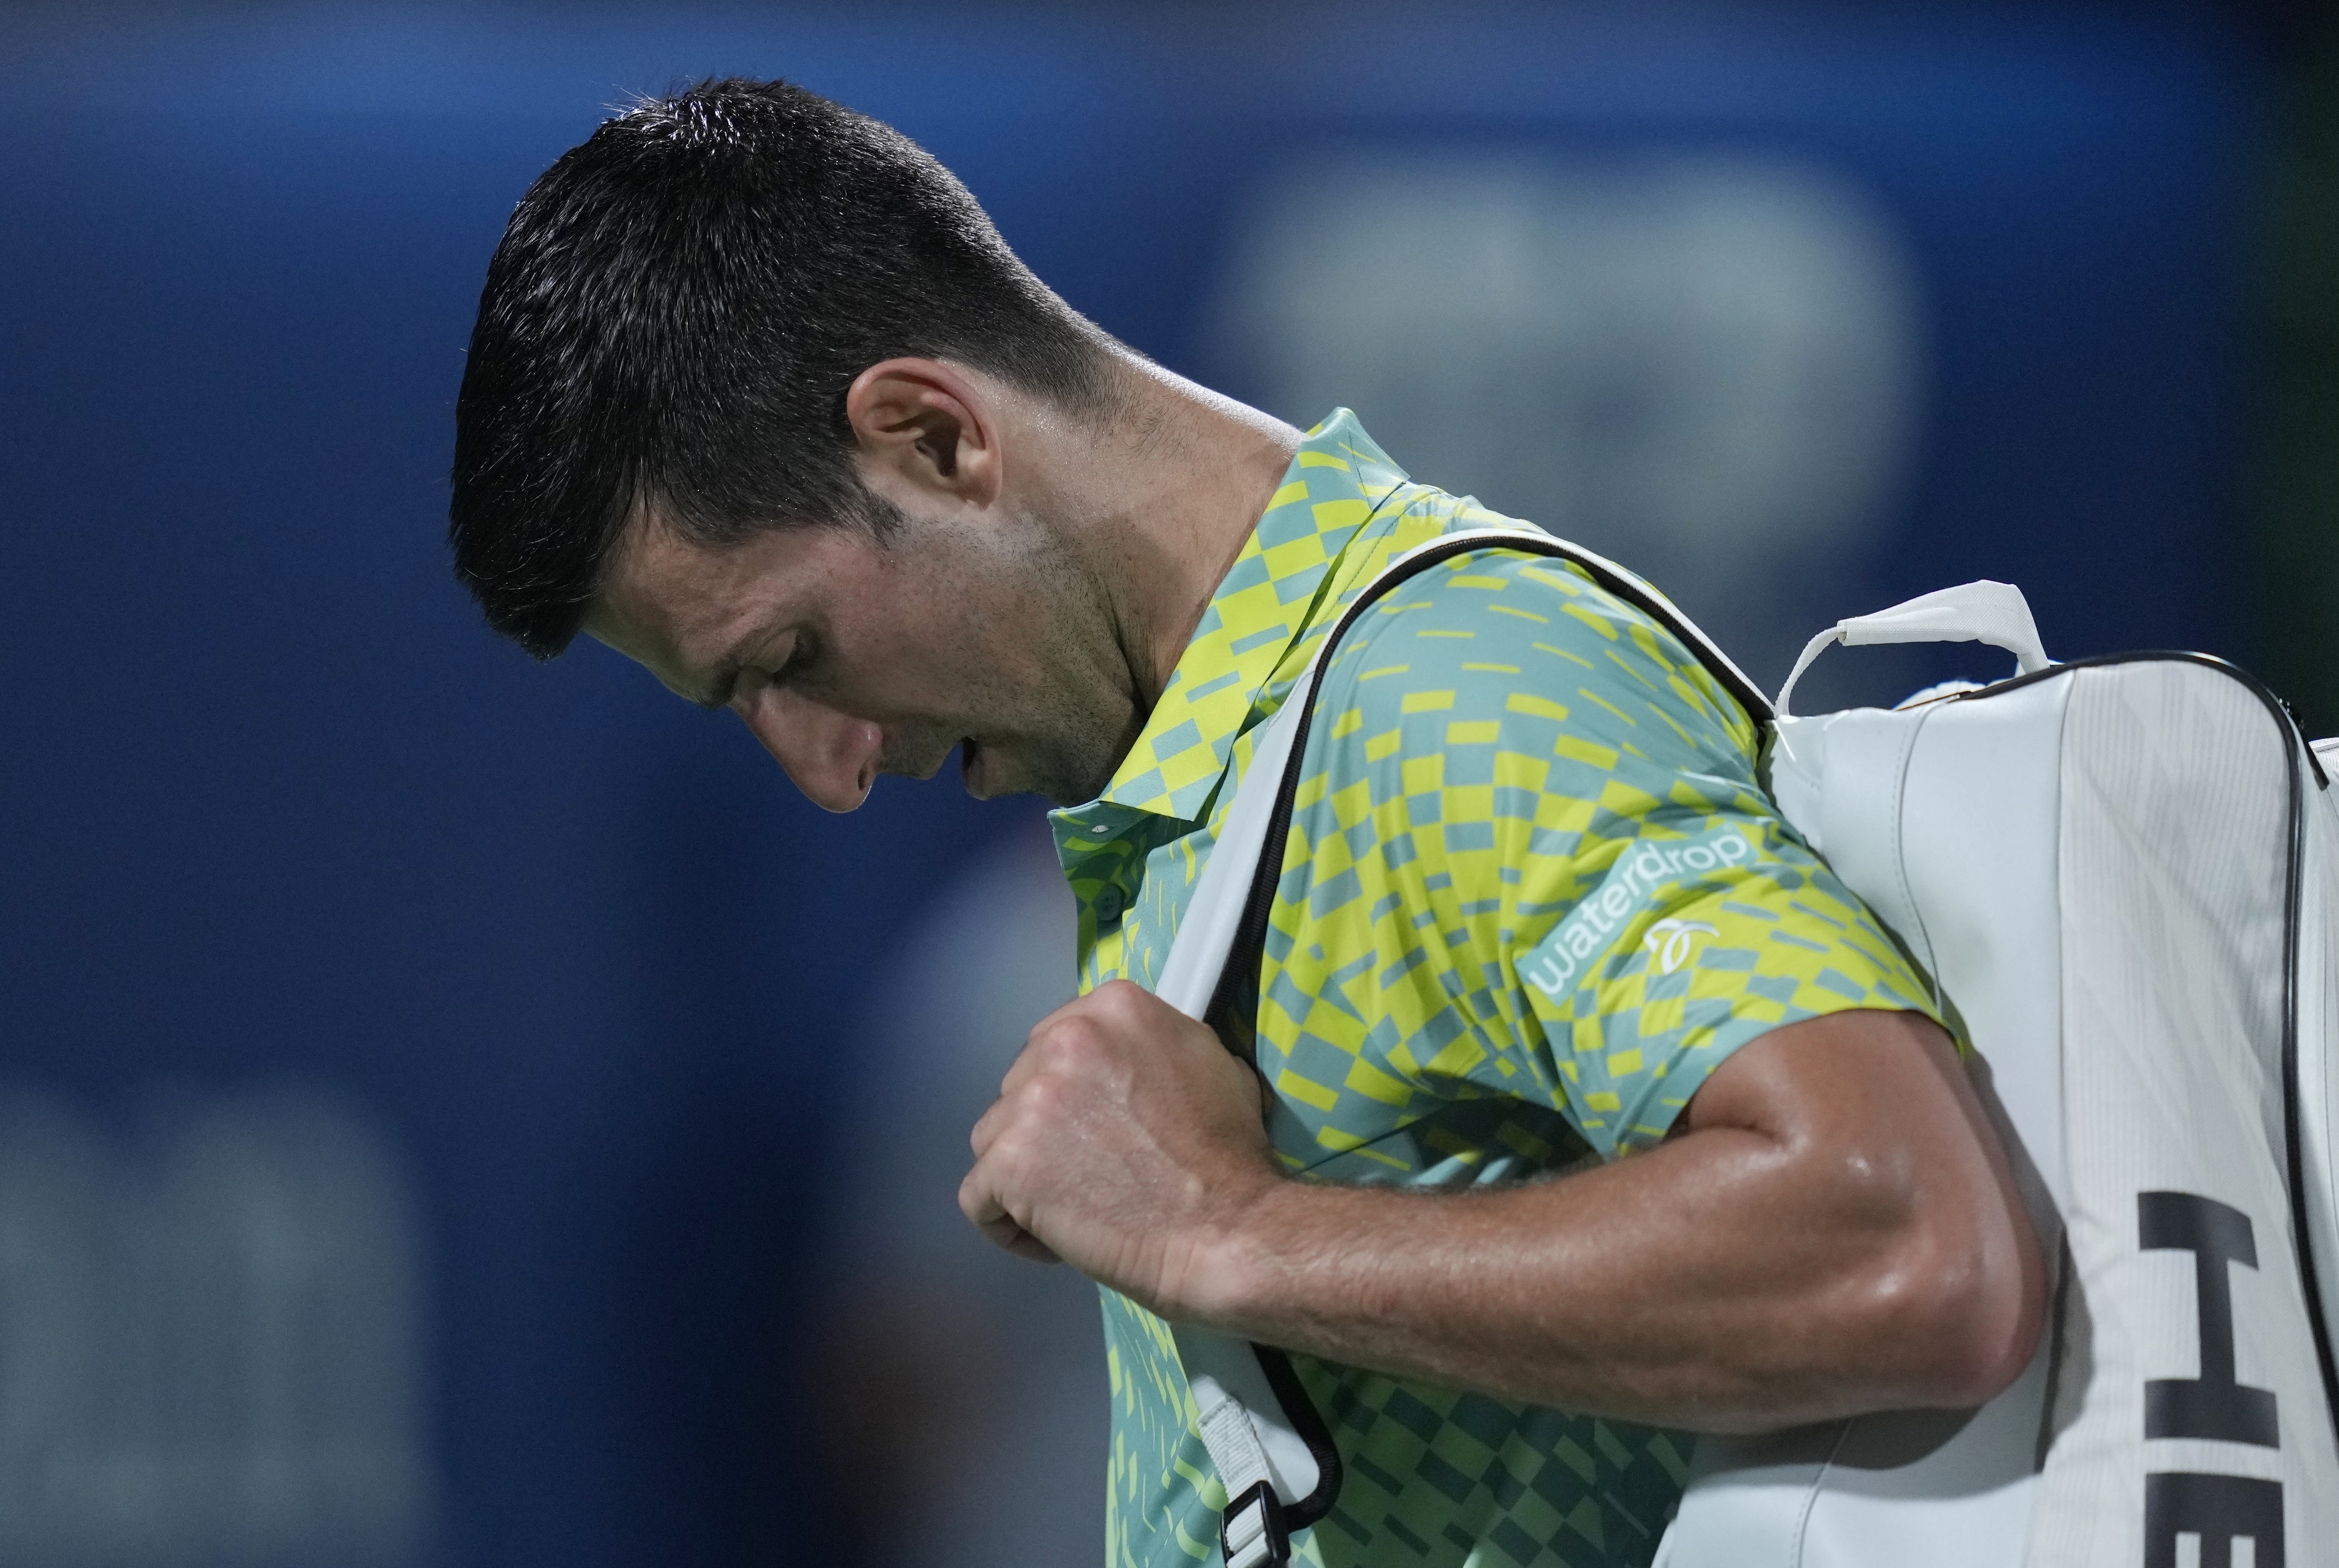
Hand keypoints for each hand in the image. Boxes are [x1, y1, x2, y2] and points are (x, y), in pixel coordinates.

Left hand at [959, 979, 1281, 1317]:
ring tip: (1075, 1208)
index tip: (1103, 1128)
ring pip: (994, 1135)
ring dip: (1025, 1173)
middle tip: (1093, 1171)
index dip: (1072, 1093)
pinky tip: (1054, 1240)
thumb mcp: (1211, 1063)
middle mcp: (1066, 1040)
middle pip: (1020, 1085)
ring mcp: (1032, 1101)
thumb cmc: (1229, 1157)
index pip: (1055, 1042)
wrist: (1225, 1229)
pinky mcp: (1009, 1162)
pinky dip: (1007, 1225)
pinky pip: (977, 1196)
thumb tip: (1127, 1060)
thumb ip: (1152, 1047)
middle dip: (1046, 1130)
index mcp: (1114, 1008)